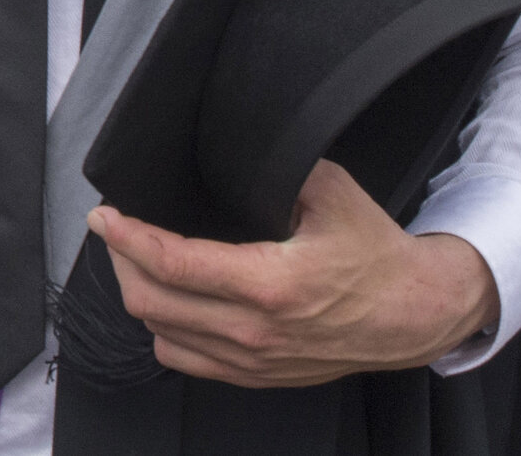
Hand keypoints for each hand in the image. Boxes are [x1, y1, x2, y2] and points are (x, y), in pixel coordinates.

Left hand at [89, 165, 498, 389]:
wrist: (415, 314)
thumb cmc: (374, 253)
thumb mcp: (331, 192)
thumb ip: (276, 167)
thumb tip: (228, 145)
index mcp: (270, 284)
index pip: (171, 264)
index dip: (127, 237)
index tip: (105, 215)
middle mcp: (255, 330)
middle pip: (151, 302)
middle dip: (122, 261)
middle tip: (118, 231)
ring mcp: (254, 360)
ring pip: (161, 332)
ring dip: (139, 294)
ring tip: (136, 260)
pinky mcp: (258, 376)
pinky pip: (185, 360)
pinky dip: (162, 329)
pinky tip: (166, 301)